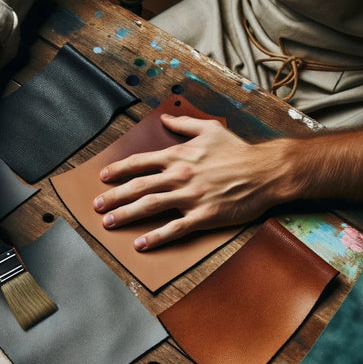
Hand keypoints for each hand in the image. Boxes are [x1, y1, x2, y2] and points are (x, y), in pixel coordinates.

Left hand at [93, 114, 294, 250]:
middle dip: (114, 196)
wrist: (265, 171)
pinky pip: (174, 228)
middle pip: (138, 186)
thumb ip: (184, 125)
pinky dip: (155, 237)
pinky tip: (141, 243)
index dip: (119, 170)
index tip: (104, 177)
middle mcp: (180, 176)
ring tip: (109, 222)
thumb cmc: (239, 151)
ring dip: (126, 215)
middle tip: (97, 206)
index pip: (141, 162)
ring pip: (150, 206)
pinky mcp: (203, 215)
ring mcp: (190, 197)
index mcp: (180, 156)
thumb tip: (165, 120)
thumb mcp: (210, 129)